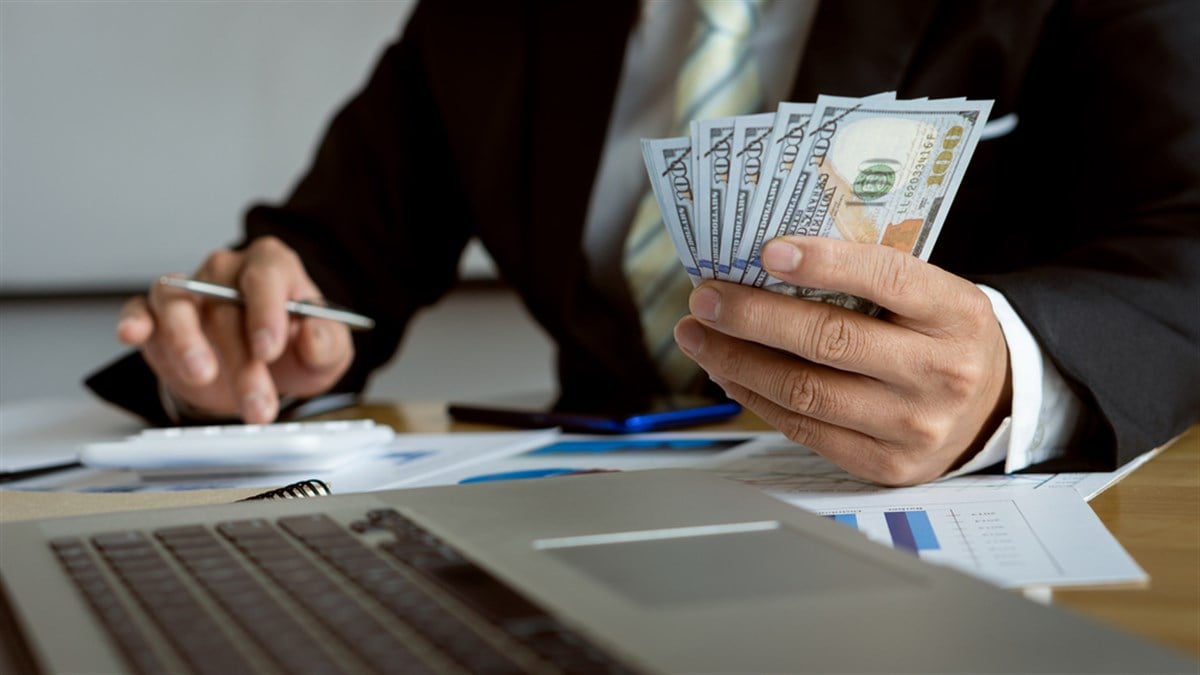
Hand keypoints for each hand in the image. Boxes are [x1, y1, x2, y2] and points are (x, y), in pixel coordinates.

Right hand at [116, 236, 354, 422]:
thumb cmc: (294, 351)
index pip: (267, 276)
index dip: (267, 312)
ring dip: (188, 342)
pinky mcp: (157, 314)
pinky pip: (140, 308)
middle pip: (226, 305)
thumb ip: (327, 343)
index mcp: (272, 267)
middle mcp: (228, 271)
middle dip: (242, 361)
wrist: (263, 372)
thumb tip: (312, 336)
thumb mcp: (327, 352)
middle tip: (256, 402)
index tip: (268, 350)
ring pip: (178, 303)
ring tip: (202, 375)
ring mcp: (189, 288)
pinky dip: (135, 320)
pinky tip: (134, 334)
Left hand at [673, 236, 1011, 485]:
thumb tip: (767, 263)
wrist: (991, 407)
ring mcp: (913, 426)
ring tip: (698, 335)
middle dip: (753, 316)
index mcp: (957, 314)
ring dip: (737, 360)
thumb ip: (868, 278)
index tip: (768, 250)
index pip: (887, 279)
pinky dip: (755, 397)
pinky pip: (803, 429)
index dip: (824, 264)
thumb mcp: (929, 294)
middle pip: (830, 341)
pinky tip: (728, 372)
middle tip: (705, 296)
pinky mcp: (884, 465)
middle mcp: (940, 373)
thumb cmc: (940, 336)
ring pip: (805, 391)